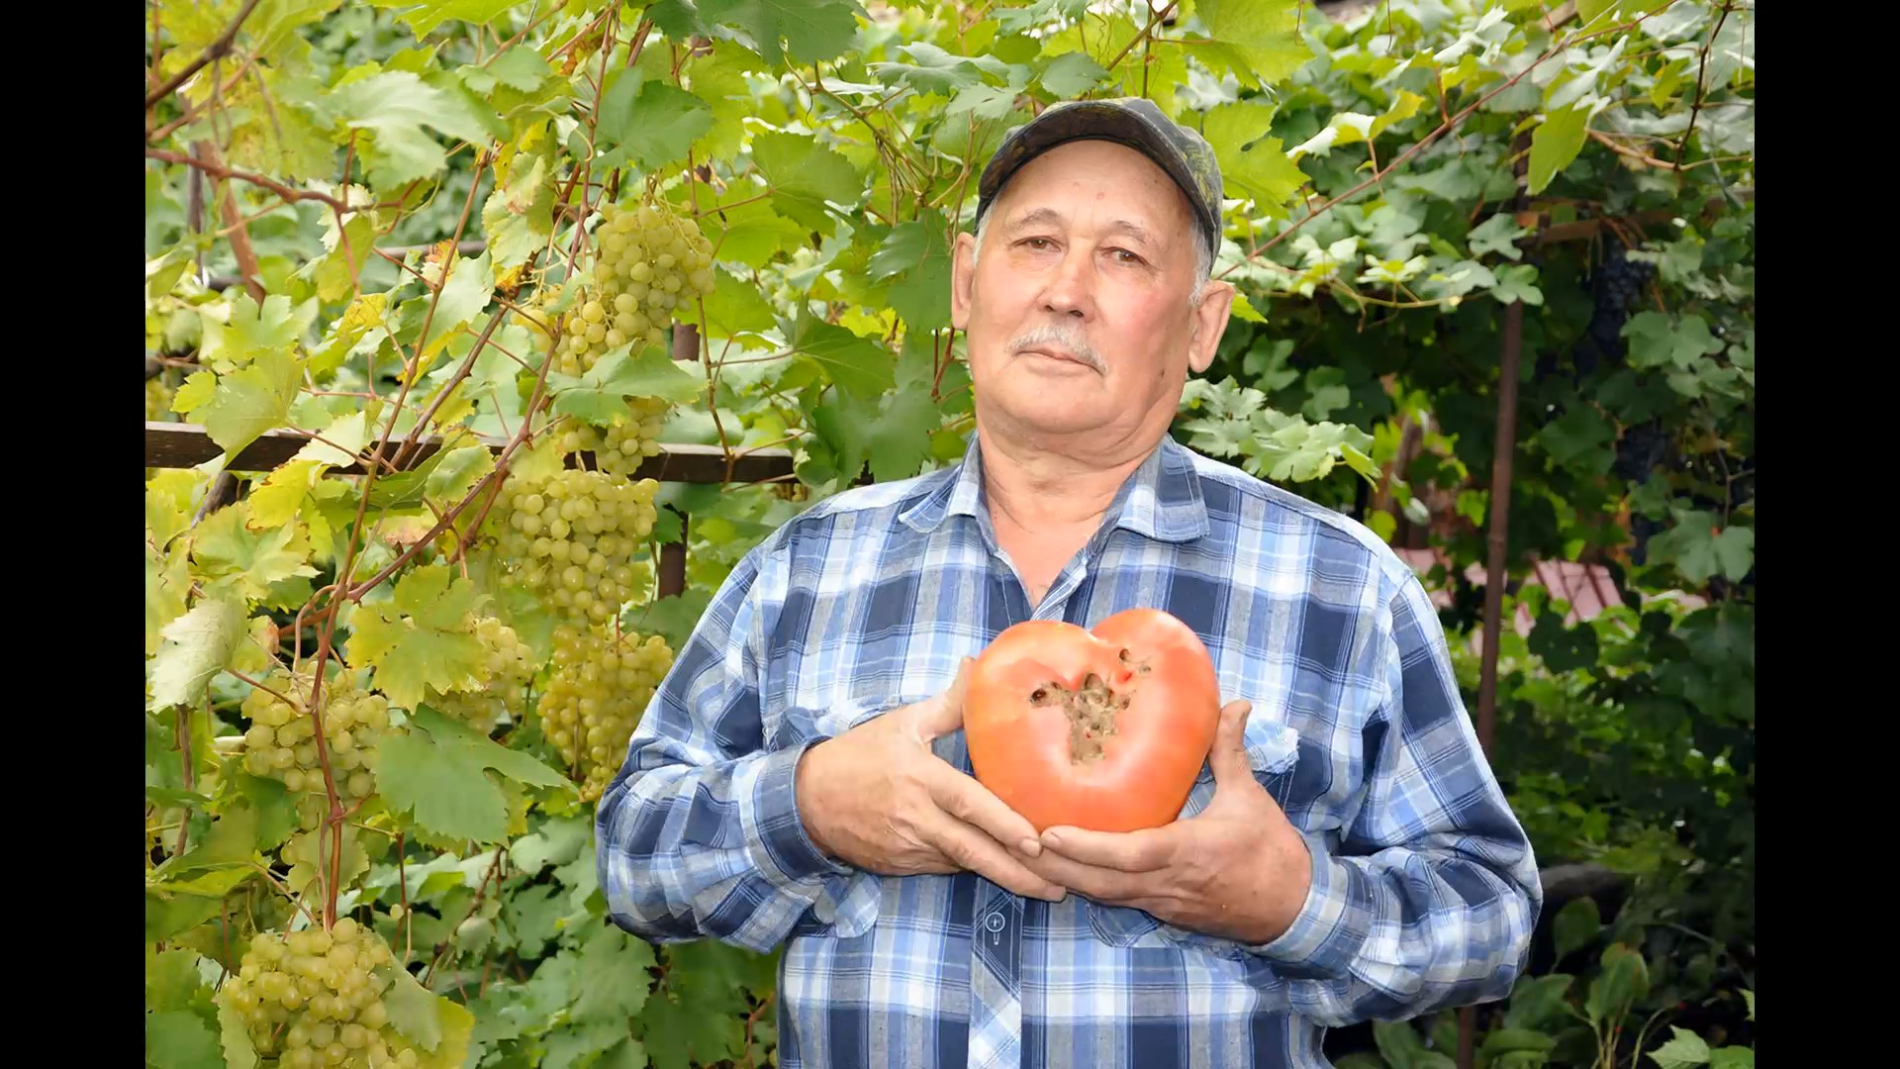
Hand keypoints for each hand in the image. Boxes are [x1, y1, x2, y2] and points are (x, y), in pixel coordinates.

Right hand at [794, 658, 1065, 902]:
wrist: (806, 800)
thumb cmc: (859, 755)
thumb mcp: (902, 723)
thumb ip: (948, 703)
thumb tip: (977, 665)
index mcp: (920, 779)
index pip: (968, 805)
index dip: (1003, 824)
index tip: (1036, 841)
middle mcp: (916, 818)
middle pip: (974, 851)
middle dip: (1018, 872)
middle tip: (1061, 884)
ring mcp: (908, 848)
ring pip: (964, 866)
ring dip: (1005, 879)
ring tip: (1049, 889)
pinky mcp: (902, 866)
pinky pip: (946, 869)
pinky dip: (976, 872)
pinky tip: (1010, 878)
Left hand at [1023, 699, 1311, 943]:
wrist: (1291, 909)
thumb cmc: (1269, 851)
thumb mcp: (1249, 797)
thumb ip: (1230, 750)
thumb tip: (1234, 704)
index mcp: (1185, 852)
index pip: (1127, 855)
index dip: (1085, 849)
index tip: (1048, 834)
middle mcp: (1164, 883)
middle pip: (1098, 884)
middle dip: (1053, 868)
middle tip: (1012, 841)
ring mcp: (1159, 902)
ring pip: (1100, 896)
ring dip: (1060, 878)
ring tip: (1021, 852)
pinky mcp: (1159, 911)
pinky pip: (1113, 900)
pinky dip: (1083, 884)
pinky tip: (1058, 867)